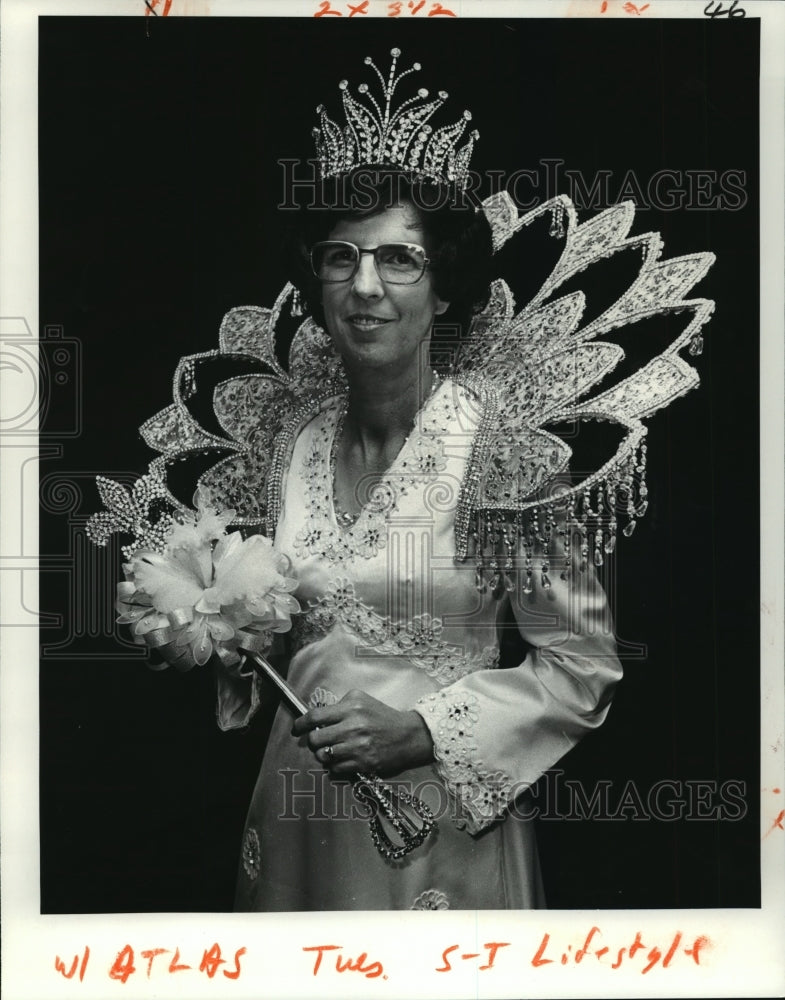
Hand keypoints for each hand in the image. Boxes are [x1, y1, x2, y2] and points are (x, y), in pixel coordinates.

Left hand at [291, 688, 433, 776]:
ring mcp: (357, 748)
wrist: (408, 736)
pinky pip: (335, 769)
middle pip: (316, 740)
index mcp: (351, 709)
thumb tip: (317, 717)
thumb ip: (339, 705)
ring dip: (324, 754)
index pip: (315, 717)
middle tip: (320, 740)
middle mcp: (353, 728)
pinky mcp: (362, 764)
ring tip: (333, 749)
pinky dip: (334, 766)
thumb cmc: (382, 716)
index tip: (297, 729)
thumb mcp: (362, 700)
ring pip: (323, 756)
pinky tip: (342, 759)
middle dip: (314, 741)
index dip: (300, 724)